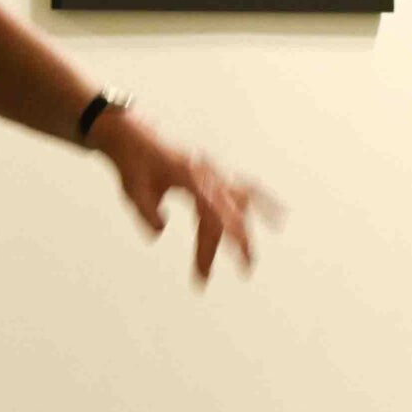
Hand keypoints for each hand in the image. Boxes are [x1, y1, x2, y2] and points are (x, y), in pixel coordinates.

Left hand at [95, 109, 272, 283]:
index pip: (210, 215)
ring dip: (248, 228)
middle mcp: (208, 172)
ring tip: (252, 255)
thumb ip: (147, 213)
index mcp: (189, 176)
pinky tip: (278, 215)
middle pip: (230, 212)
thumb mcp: (133, 191)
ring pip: (242, 201)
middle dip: (238, 243)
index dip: (211, 246)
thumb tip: (161, 232)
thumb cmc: (133, 164)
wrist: (133, 136)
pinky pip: (245, 186)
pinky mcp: (215, 171)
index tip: (205, 274)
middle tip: (244, 271)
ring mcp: (214, 170)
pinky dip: (263, 201)